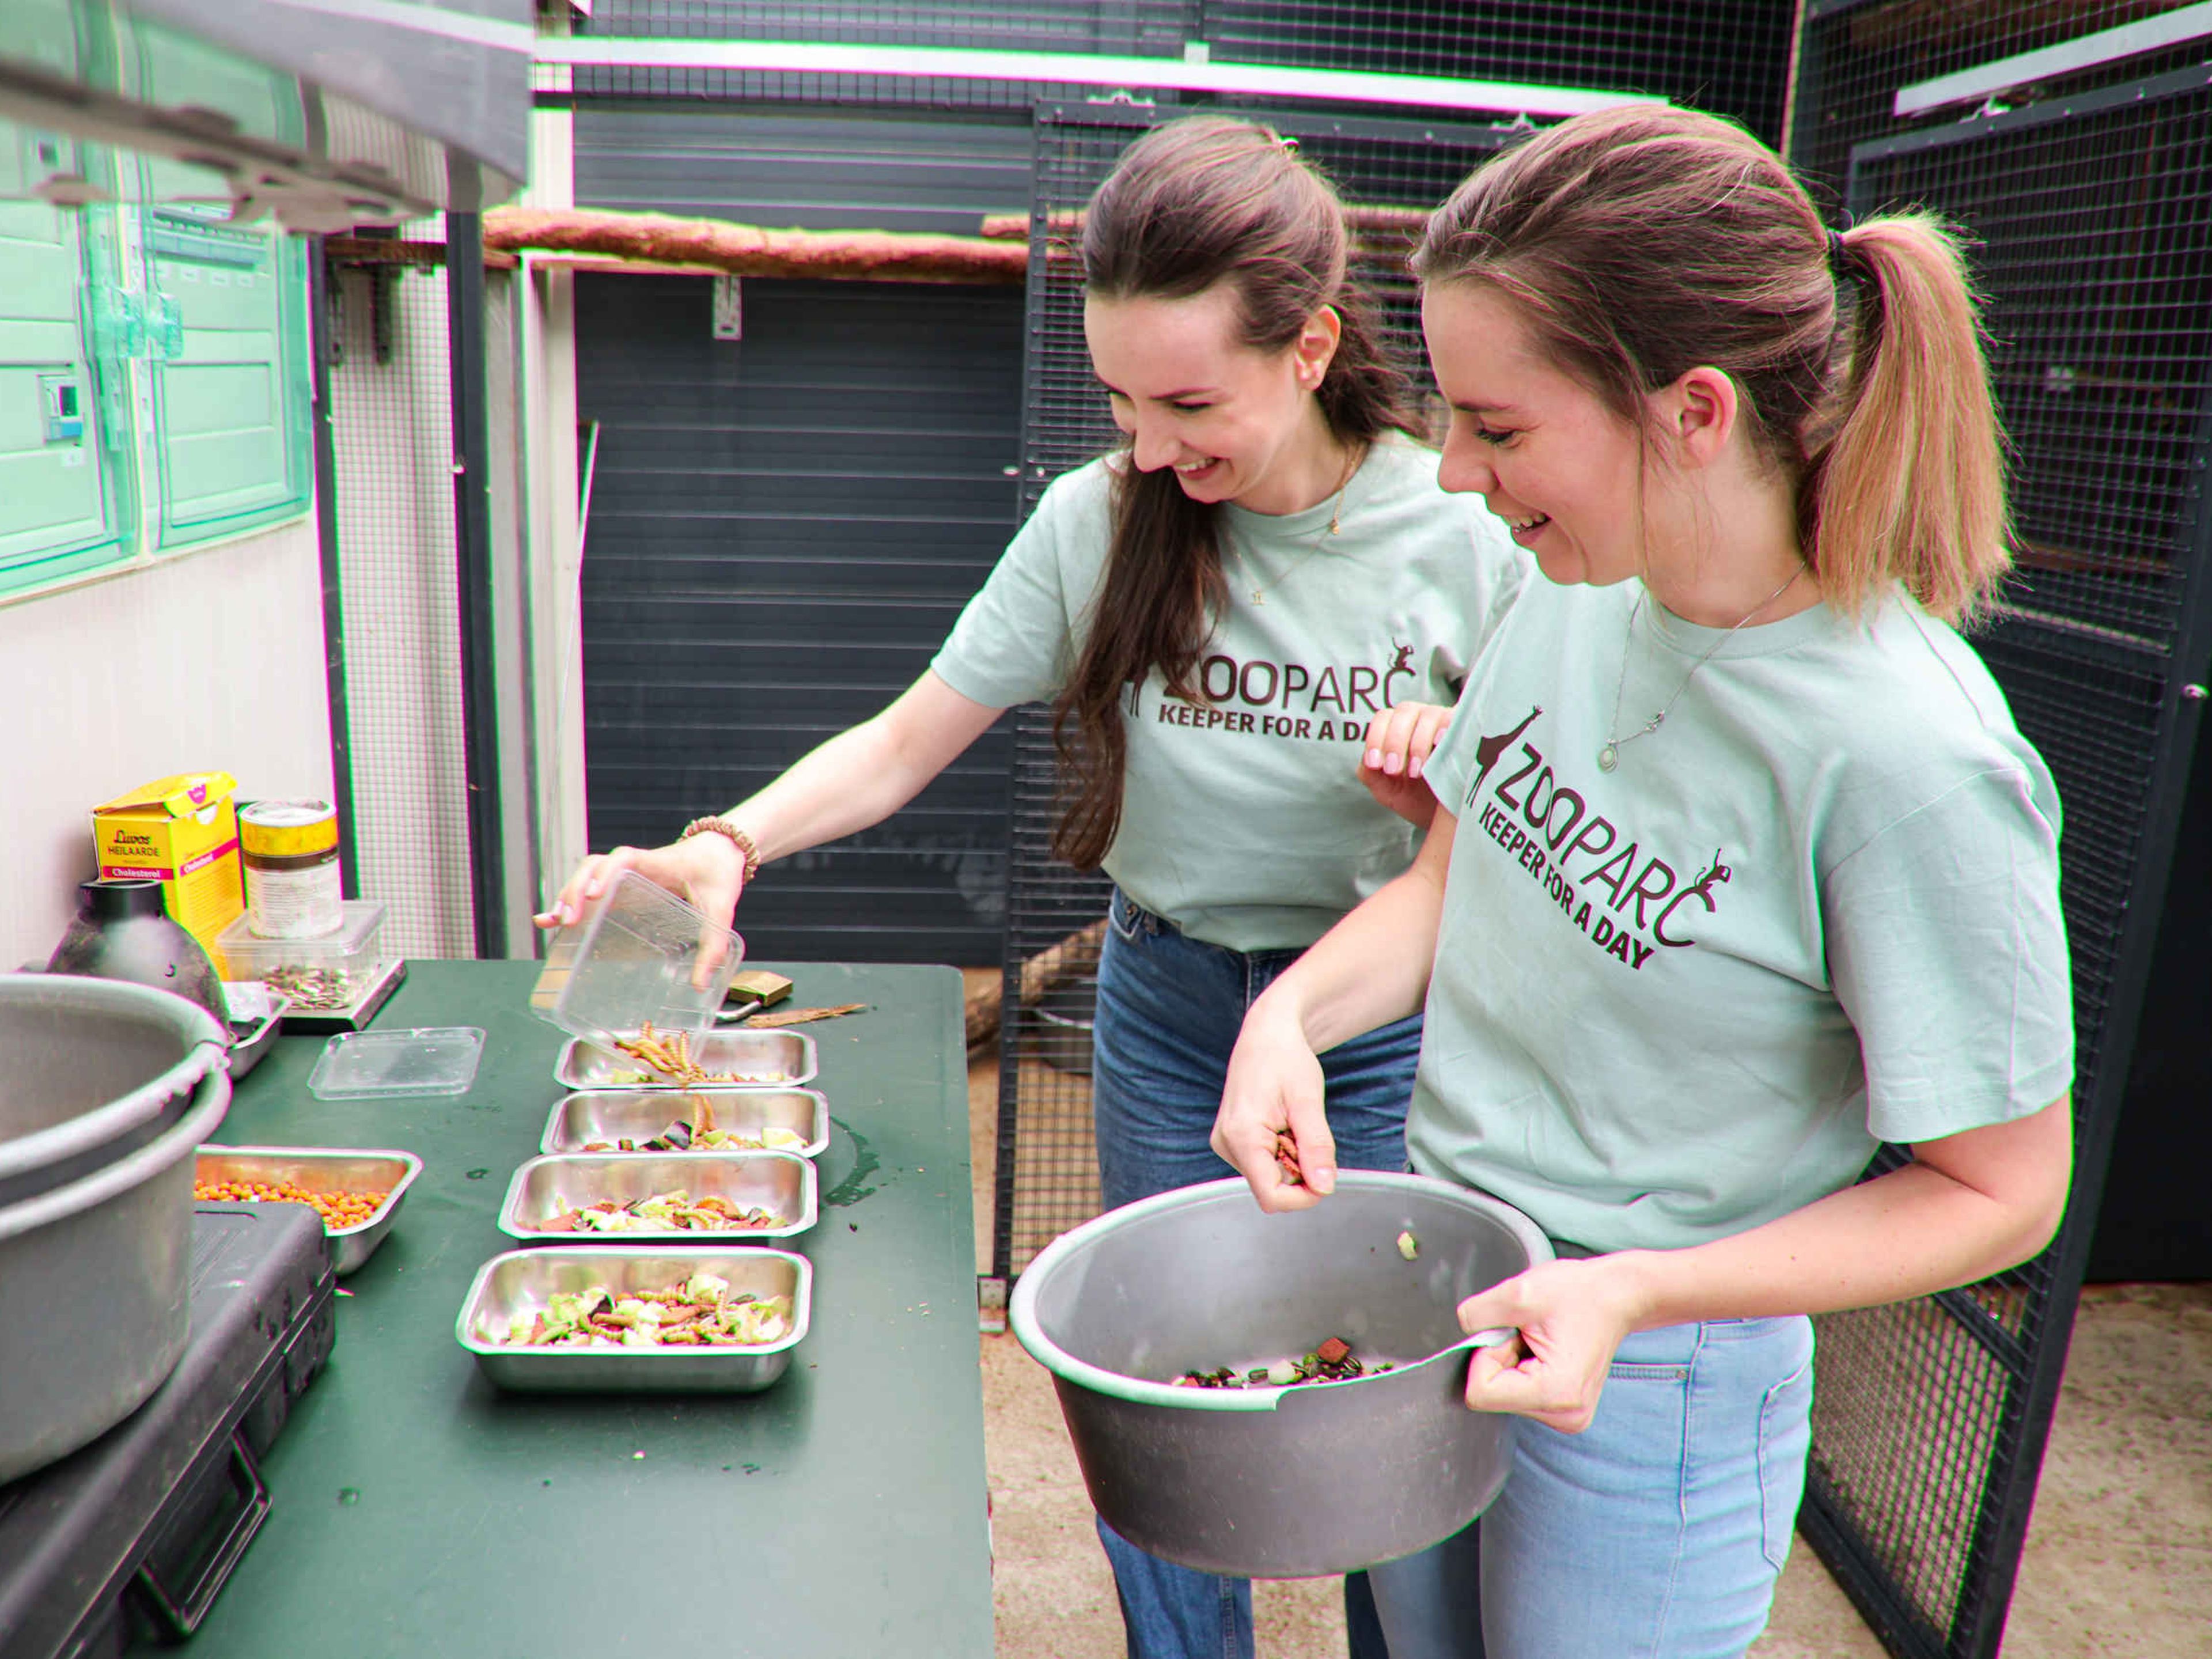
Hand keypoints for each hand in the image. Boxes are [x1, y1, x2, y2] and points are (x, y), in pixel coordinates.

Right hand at [532, 835, 747, 988]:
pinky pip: (590, 886)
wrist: (719, 852)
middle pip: (596, 866)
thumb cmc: (717, 875)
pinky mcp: (622, 886)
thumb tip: (699, 985)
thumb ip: (713, 946)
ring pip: (587, 874)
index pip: (625, 859)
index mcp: (658, 864)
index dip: (606, 873)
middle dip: (577, 889)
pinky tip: (551, 921)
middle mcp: (636, 865)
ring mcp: (625, 874)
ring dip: (569, 894)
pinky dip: (571, 900)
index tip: (595, 895)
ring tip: (554, 922)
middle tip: (569, 919)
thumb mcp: (721, 909)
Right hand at [1212, 998, 1335, 1211]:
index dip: (1303, 1196)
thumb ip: (1316, 1147)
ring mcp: (1226, 1143)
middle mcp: (1226, 1143)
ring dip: (1291, 1160)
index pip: (1271, 1195)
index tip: (1325, 1175)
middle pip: (1272, 1187)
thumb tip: (1325, 1188)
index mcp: (1240, 1135)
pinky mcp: (1232, 1141)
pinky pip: (1263, 1164)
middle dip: (1299, 1170)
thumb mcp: (1308, 1101)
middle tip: (1305, 1132)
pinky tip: (1283, 1126)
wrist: (1267, 1034)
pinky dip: (1281, 1153)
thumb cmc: (1286, 1058)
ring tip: (1292, 1124)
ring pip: (1269, 1177)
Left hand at [1360, 702, 1452, 829]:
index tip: (1376, 765)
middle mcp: (1421, 718)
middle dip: (1395, 741)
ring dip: (1418, 742)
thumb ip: (1370, 774)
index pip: (1383, 718)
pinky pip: (1457, 721)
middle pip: (1405, 712)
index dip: (1376, 738)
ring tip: (1416, 772)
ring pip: (1429, 715)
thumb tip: (1367, 760)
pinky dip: (1446, 730)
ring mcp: (1445, 721)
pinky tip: (1440, 747)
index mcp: (1398, 727)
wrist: (1447, 819)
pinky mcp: (1467, 730)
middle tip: (1394, 771)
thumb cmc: (1416, 799)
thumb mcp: (1388, 790)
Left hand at [1453, 1255, 1652, 1431]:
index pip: (1481, 1393)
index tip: (1511, 1333)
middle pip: (1492, 1395)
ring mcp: (1566, 1417)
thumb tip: (1459, 1334)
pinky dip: (1521, 1368)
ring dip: (1511, 1362)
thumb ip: (1478, 1314)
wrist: (1617, 1296)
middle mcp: (1564, 1416)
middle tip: (1530, 1334)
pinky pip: (1518, 1393)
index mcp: (1556, 1394)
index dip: (1486, 1356)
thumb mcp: (1519, 1292)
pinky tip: (1545, 1351)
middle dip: (1500, 1358)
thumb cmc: (1579, 1292)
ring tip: (1541, 1340)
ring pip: (1503, 1394)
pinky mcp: (1563, 1410)